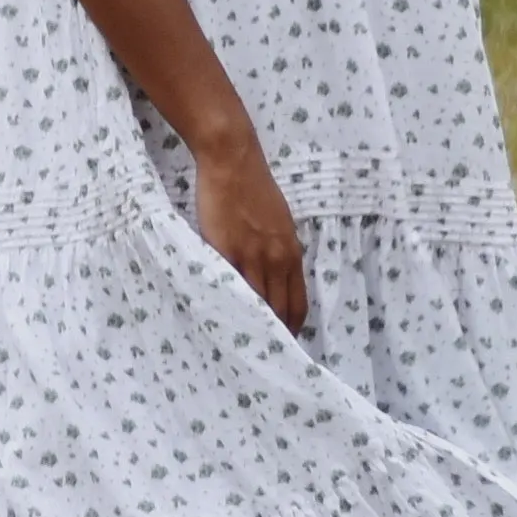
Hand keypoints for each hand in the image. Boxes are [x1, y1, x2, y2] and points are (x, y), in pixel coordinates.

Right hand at [191, 129, 307, 335]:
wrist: (233, 161)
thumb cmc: (254, 189)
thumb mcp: (279, 223)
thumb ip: (280, 251)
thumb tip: (276, 277)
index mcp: (292, 253)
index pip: (297, 305)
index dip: (290, 329)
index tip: (283, 343)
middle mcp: (276, 260)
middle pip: (277, 312)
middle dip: (272, 336)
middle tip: (262, 355)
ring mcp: (250, 257)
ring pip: (253, 305)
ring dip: (248, 325)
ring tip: (238, 344)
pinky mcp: (225, 251)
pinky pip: (226, 287)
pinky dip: (224, 304)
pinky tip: (219, 317)